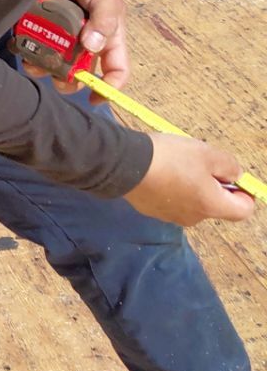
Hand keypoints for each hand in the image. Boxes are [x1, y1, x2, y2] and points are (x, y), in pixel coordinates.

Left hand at [24, 0, 129, 92]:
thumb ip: (104, 20)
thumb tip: (92, 45)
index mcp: (107, 38)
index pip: (114, 70)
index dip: (108, 87)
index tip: (95, 98)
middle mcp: (84, 42)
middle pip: (78, 73)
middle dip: (67, 81)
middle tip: (57, 78)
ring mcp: (61, 35)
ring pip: (52, 63)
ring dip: (43, 68)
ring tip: (34, 63)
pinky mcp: (40, 24)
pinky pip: (32, 44)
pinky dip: (26, 49)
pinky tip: (21, 47)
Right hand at [124, 133, 255, 226]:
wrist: (124, 165)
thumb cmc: (171, 158)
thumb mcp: (207, 153)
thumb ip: (229, 166)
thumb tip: (235, 176)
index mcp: (211, 206)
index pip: (243, 210)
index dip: (245, 193)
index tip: (233, 176)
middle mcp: (194, 218)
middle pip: (215, 205)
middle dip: (213, 186)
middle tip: (199, 163)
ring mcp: (171, 216)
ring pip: (192, 202)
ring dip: (191, 186)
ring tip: (175, 164)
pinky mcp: (152, 211)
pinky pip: (171, 201)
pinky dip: (171, 189)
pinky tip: (159, 171)